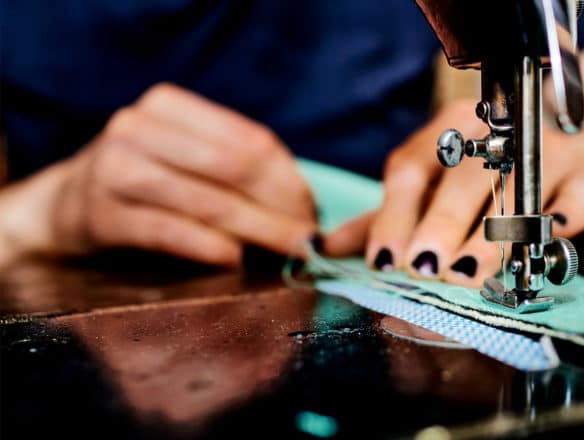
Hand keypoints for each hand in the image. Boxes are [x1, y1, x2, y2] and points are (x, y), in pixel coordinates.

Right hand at [0, 83, 316, 265]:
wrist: (67, 205)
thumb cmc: (147, 181)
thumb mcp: (186, 157)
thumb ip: (237, 169)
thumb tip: (303, 207)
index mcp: (168, 106)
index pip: (249, 142)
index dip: (289, 181)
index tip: (313, 212)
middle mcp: (137, 128)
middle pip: (232, 169)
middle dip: (279, 209)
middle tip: (307, 241)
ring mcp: (113, 168)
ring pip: (206, 202)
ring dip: (256, 231)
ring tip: (286, 253)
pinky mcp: (100, 214)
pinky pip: (169, 231)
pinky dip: (209, 247)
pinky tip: (236, 259)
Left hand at [326, 100, 583, 286]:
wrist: (576, 164)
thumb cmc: (491, 181)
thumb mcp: (433, 192)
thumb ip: (385, 218)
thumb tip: (324, 247)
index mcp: (446, 132)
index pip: (412, 168)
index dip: (396, 214)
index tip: (385, 260)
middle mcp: (494, 134)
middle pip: (464, 178)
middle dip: (442, 224)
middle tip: (426, 267)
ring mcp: (545, 151)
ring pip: (517, 190)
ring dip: (494, 233)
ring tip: (471, 270)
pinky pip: (579, 196)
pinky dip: (565, 215)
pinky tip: (551, 235)